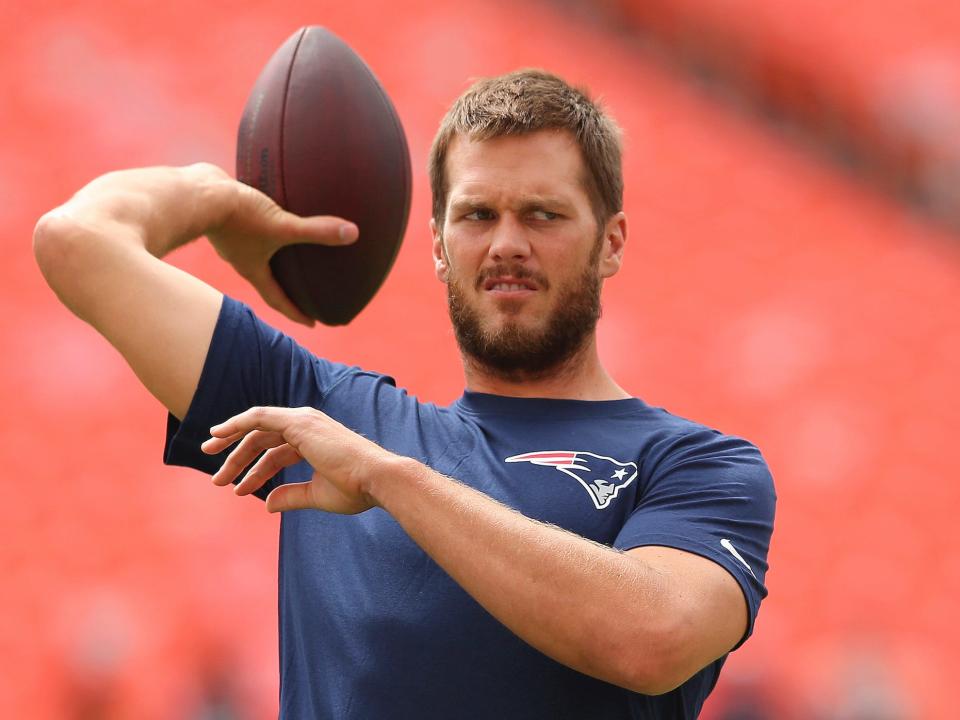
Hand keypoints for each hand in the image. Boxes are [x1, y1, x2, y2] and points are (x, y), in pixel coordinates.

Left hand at [201, 406, 392, 513]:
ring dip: (230, 443)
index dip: (255, 471)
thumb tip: (267, 504)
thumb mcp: (317, 495)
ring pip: (256, 427)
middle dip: (236, 456)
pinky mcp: (298, 423)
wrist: (375, 480)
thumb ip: (291, 496)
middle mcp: (307, 426)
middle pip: (262, 438)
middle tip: (217, 478)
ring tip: (210, 461)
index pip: (276, 452)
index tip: (238, 490)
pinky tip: (219, 435)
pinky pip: (259, 418)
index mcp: (314, 441)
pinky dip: (237, 423)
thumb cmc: (356, 488)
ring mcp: (303, 422)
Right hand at [205, 176, 358, 325]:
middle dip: (285, 286)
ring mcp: (230, 238)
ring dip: (272, 255)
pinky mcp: (226, 216)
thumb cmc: (237, 215)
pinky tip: (271, 212)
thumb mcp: (281, 225)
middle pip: (266, 278)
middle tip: (303, 290)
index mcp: (252, 269)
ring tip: (289, 250)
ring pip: (256, 252)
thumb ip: (315, 231)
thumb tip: (352, 233)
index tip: (312, 323)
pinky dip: (261, 227)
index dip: (296, 312)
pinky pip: (248, 227)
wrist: (196, 193)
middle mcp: (239, 258)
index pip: (277, 299)